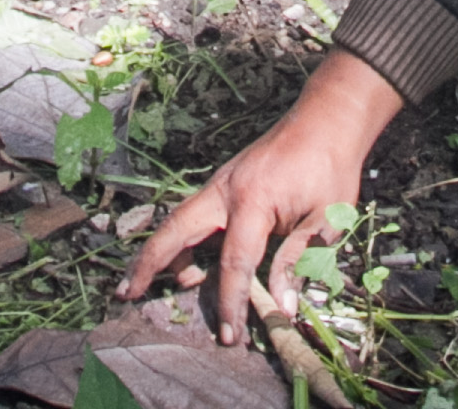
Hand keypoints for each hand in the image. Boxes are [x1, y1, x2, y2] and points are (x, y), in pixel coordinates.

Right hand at [120, 53, 400, 343]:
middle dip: (149, 263)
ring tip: (138, 286)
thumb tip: (282, 308)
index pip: (234, 261)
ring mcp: (221, 184)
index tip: (229, 337)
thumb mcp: (326, 219)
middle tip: (125, 294)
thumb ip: (299, 261)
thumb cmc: (331, 169)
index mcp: (253, 200)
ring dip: (158, 251)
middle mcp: (225, 190)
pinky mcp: (224, 184)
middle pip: (176, 229)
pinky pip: (193, 214)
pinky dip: (179, 240)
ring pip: (178, 220)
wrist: (328, 119)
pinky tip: (182, 266)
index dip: (231, 301)